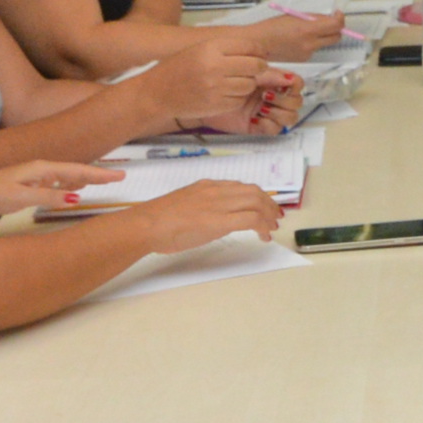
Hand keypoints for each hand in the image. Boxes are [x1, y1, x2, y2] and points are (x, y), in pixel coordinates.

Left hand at [0, 160, 122, 223]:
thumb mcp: (21, 197)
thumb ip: (48, 197)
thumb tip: (77, 197)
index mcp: (41, 168)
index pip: (77, 170)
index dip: (100, 174)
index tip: (120, 175)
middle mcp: (39, 170)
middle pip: (75, 171)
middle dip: (97, 174)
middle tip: (118, 177)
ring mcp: (33, 179)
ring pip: (65, 177)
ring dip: (84, 179)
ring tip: (101, 181)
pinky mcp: (25, 189)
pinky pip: (55, 185)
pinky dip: (68, 186)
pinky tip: (71, 191)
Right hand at [130, 41, 273, 132]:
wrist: (156, 94)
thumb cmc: (177, 69)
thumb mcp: (198, 49)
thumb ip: (225, 49)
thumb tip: (258, 50)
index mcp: (210, 47)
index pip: (250, 46)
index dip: (259, 50)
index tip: (260, 54)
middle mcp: (215, 66)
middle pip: (255, 66)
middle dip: (259, 67)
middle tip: (254, 69)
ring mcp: (217, 88)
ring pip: (250, 84)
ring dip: (248, 83)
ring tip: (236, 81)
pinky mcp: (217, 106)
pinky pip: (240, 100)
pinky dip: (238, 97)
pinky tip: (227, 93)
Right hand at [130, 179, 281, 252]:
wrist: (147, 224)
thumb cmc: (157, 220)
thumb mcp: (183, 205)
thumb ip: (200, 206)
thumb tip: (210, 217)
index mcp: (206, 186)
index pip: (240, 186)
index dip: (257, 197)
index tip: (263, 208)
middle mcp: (216, 190)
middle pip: (254, 191)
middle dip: (269, 205)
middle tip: (274, 218)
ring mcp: (218, 204)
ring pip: (256, 202)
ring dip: (268, 216)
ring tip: (271, 229)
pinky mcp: (219, 220)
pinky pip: (251, 219)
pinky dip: (262, 226)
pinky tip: (263, 236)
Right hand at [232, 12, 346, 61]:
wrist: (258, 45)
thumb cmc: (271, 27)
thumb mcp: (293, 16)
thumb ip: (312, 18)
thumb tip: (326, 19)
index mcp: (308, 29)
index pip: (336, 25)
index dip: (340, 19)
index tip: (337, 14)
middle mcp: (311, 44)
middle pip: (336, 37)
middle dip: (336, 29)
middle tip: (329, 22)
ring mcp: (308, 54)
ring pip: (324, 43)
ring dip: (321, 36)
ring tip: (305, 31)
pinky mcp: (303, 60)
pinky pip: (313, 49)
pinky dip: (311, 43)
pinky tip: (297, 40)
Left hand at [232, 72, 302, 133]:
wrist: (208, 99)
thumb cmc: (225, 83)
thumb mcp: (249, 75)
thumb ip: (270, 75)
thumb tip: (288, 78)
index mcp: (274, 83)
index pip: (297, 84)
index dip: (294, 85)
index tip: (282, 85)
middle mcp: (275, 98)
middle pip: (297, 102)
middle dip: (283, 100)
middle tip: (265, 96)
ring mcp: (269, 113)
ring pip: (291, 117)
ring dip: (278, 113)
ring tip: (261, 108)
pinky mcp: (261, 127)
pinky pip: (276, 129)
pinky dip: (267, 124)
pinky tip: (254, 118)